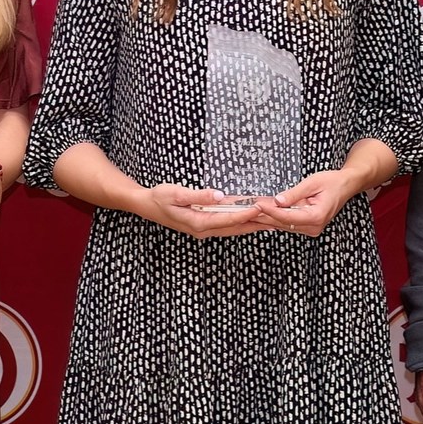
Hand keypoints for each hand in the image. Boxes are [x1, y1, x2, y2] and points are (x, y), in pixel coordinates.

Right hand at [135, 184, 269, 237]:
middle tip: (276, 221)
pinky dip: (241, 221)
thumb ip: (198, 195)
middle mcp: (204, 230)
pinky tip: (251, 218)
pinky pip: (227, 225)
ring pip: (233, 228)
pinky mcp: (204, 225)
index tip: (261, 208)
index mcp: (198, 223)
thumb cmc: (159, 198)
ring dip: (251, 224)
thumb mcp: (176, 193)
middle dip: (256, 224)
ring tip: (271, 221)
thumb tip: (219, 195)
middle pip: (235, 228)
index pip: (228, 219)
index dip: (245, 213)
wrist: (146, 205)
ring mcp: (204, 229)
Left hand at [254, 169, 357, 236]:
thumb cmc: (332, 182)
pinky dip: (277, 217)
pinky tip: (265, 211)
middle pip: (283, 223)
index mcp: (316, 217)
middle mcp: (314, 227)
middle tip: (249, 208)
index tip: (257, 204)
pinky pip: (289, 223)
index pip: (287, 217)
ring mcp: (311, 228)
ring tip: (253, 209)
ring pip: (284, 225)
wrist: (346, 186)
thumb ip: (294, 193)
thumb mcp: (312, 183)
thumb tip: (277, 201)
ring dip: (269, 217)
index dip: (270, 211)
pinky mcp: (308, 226)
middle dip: (265, 215)